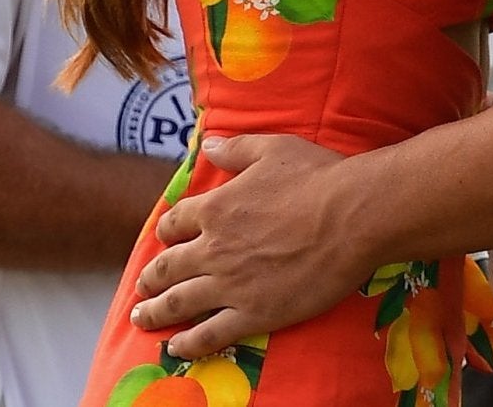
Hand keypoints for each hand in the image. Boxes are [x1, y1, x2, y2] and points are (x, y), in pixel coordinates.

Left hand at [130, 135, 358, 359]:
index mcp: (216, 209)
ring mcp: (230, 285)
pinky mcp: (253, 313)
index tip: (165, 238)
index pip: (175, 223)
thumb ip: (237, 149)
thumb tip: (209, 144)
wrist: (352, 217)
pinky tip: (176, 347)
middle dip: (150, 278)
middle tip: (141, 287)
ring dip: (155, 311)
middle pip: (167, 267)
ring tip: (140, 318)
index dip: (167, 232)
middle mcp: (213, 249)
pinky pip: (210, 334)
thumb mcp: (274, 149)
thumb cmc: (317, 178)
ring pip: (179, 302)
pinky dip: (189, 343)